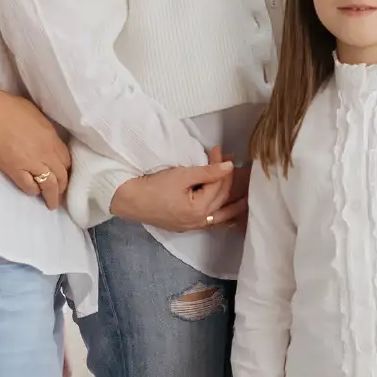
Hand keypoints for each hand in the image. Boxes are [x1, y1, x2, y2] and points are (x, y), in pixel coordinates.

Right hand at [0, 87, 73, 209]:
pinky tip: (33, 192)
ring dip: (52, 196)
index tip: (65, 175)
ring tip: (51, 203)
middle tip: (61, 194)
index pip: (66, 159)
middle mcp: (45, 152)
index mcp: (51, 137)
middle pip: (61, 175)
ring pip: (49, 185)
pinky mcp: (13, 169)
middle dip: (63, 186)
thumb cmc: (8, 107)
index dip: (67, 170)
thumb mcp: (36, 114)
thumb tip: (48, 140)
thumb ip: (45, 131)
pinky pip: (28, 186)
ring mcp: (30, 162)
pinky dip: (33, 191)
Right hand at [110, 145, 239, 231]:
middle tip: (226, 159)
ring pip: (219, 216)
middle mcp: (198, 222)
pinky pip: (209, 223)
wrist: (129, 199)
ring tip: (246, 198)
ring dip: (232, 205)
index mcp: (199, 210)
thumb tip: (230, 166)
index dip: (221, 166)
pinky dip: (221, 218)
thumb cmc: (154, 186)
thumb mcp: (182, 175)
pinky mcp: (184, 226)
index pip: (218, 186)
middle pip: (220, 199)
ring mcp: (191, 226)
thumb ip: (208, 171)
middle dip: (225, 178)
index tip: (220, 150)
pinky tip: (229, 219)